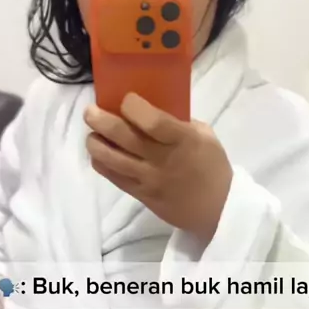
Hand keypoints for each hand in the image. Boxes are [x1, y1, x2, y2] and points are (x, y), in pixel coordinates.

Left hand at [84, 94, 232, 244]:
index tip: (126, 99)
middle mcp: (162, 159)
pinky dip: (101, 164)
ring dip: (95, 144)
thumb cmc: (213, 167)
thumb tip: (154, 110)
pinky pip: (114, 178)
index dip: (133, 107)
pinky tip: (98, 155)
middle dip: (100, 121)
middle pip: (123, 137)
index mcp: (182, 140)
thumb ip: (179, 123)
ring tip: (92, 135)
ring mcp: (148, 179)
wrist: (217, 209)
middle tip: (90, 112)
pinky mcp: (141, 195)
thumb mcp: (205, 137)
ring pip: (112, 159)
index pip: (152, 122)